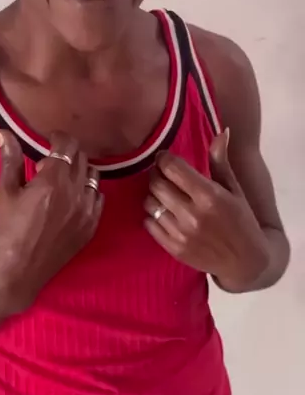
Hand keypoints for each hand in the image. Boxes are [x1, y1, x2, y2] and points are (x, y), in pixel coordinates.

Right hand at [0, 131, 103, 312]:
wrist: (16, 274)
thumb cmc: (5, 231)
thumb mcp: (5, 192)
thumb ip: (10, 158)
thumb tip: (3, 131)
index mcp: (53, 181)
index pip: (67, 145)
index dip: (58, 137)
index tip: (49, 140)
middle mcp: (75, 194)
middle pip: (82, 158)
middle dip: (67, 153)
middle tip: (48, 162)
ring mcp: (87, 212)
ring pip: (93, 177)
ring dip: (79, 170)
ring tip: (61, 180)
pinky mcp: (91, 228)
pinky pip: (99, 199)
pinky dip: (88, 191)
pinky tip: (72, 198)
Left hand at [144, 131, 270, 290]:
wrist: (245, 263)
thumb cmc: (241, 221)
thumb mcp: (234, 190)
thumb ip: (220, 161)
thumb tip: (221, 131)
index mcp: (209, 196)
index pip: (172, 168)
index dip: (164, 158)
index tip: (165, 157)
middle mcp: (192, 215)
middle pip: (156, 184)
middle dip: (156, 174)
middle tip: (162, 173)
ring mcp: (181, 234)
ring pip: (150, 203)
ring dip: (153, 195)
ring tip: (164, 193)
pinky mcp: (173, 249)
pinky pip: (149, 224)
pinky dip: (153, 215)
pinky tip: (164, 212)